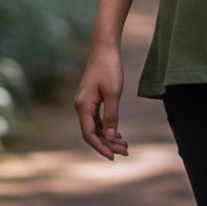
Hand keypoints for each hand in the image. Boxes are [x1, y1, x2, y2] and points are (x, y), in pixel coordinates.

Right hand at [73, 45, 129, 160]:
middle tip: (125, 151)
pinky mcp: (91, 99)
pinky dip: (107, 127)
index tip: (114, 157)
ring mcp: (85, 103)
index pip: (90, 134)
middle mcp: (81, 106)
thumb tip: (110, 136)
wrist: (105, 48)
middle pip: (93, 132)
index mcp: (83, 106)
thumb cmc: (109, 68)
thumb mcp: (113, 93)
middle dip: (108, 144)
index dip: (101, 147)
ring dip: (108, 137)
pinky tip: (117, 133)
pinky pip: (97, 118)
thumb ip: (111, 116)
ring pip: (95, 126)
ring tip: (124, 145)